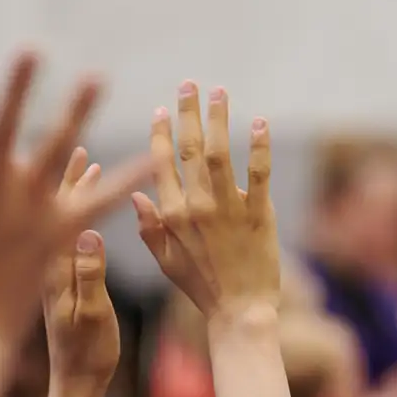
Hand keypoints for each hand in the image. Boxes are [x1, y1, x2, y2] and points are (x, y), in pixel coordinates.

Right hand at [0, 41, 152, 342]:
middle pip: (5, 128)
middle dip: (16, 88)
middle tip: (31, 49)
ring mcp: (28, 210)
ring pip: (55, 152)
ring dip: (74, 113)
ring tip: (95, 77)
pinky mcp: (58, 232)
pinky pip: (99, 200)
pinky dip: (125, 178)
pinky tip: (150, 156)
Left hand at [43, 150, 119, 385]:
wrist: (71, 387)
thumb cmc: (86, 356)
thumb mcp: (94, 316)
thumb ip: (90, 275)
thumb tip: (87, 233)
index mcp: (51, 268)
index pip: (58, 213)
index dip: (73, 184)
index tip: (85, 155)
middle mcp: (43, 265)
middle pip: (48, 208)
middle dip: (66, 177)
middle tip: (79, 147)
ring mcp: (44, 273)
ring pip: (49, 220)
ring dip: (66, 192)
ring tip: (80, 165)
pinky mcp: (49, 283)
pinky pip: (53, 238)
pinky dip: (66, 216)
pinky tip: (75, 208)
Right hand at [131, 82, 278, 319]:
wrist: (239, 311)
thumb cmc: (202, 287)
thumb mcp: (166, 261)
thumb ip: (150, 228)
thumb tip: (136, 196)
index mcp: (171, 215)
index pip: (161, 165)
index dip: (162, 134)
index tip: (162, 110)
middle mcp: (196, 207)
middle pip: (189, 149)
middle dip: (188, 113)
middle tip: (190, 84)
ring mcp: (227, 209)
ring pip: (219, 153)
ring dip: (218, 119)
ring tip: (220, 92)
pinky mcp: (257, 214)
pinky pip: (258, 173)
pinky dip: (259, 146)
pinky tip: (260, 122)